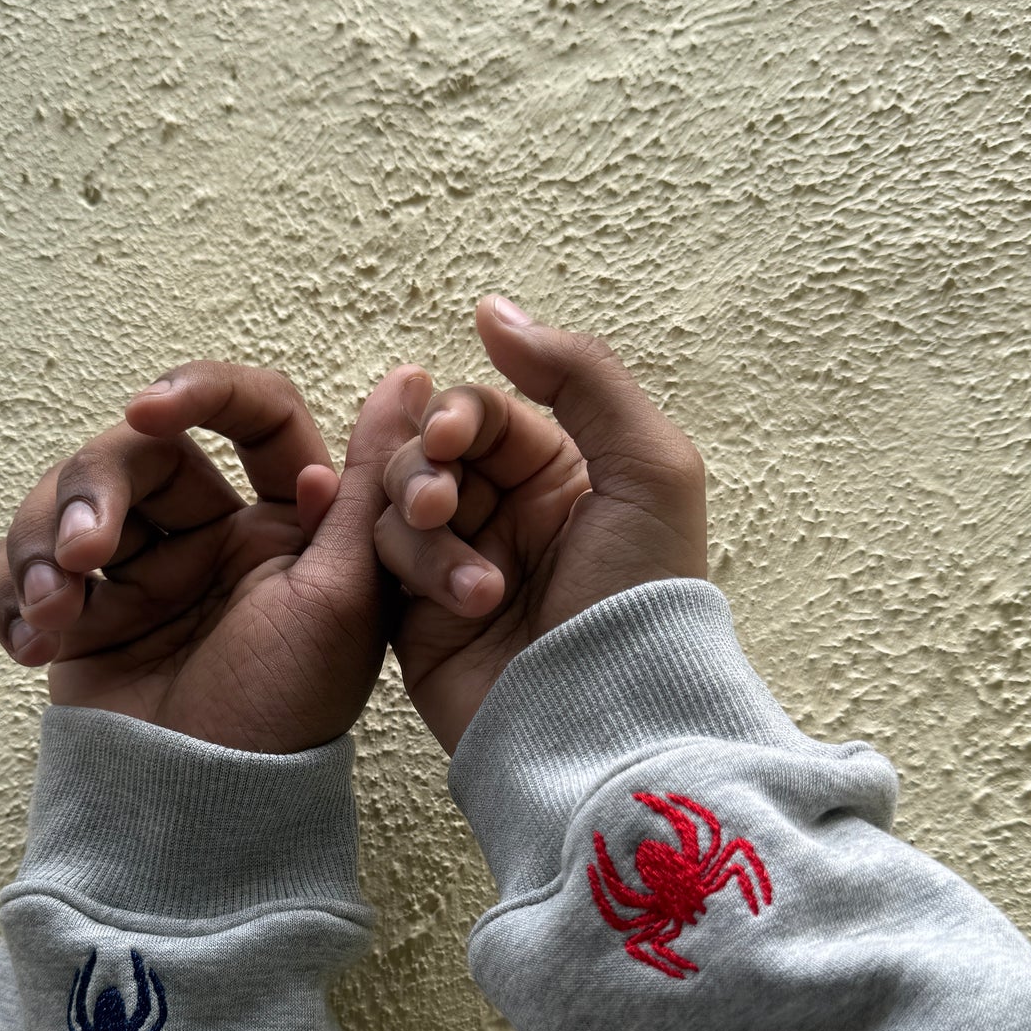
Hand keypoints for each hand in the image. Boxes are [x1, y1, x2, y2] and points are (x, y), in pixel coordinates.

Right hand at [0, 360, 425, 753]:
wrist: (202, 811)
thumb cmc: (283, 711)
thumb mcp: (343, 595)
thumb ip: (371, 486)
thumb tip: (412, 379)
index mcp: (281, 518)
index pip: (247, 412)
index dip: (197, 390)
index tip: (149, 409)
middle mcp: (209, 534)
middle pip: (133, 451)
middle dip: (90, 492)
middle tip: (83, 556)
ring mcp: (139, 572)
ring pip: (64, 499)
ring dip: (40, 543)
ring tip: (52, 613)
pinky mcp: (82, 612)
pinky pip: (19, 565)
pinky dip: (6, 591)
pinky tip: (26, 642)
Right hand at [371, 297, 707, 753]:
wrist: (611, 719)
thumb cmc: (645, 599)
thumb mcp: (649, 466)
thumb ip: (579, 373)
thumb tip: (493, 311)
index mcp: (565, 475)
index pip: (486, 414)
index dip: (460, 416)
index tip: (453, 440)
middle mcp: (510, 515)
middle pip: (427, 452)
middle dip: (425, 470)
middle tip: (441, 505)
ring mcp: (460, 566)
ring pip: (395, 505)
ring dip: (423, 531)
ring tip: (471, 581)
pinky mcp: (420, 618)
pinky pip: (380, 563)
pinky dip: (415, 574)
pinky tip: (464, 606)